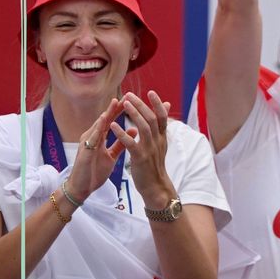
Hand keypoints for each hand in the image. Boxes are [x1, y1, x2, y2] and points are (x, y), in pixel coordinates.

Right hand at [66, 99, 127, 202]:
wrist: (82, 188)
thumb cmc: (94, 171)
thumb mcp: (111, 156)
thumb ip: (120, 143)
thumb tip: (134, 130)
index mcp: (99, 137)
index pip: (112, 121)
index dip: (122, 111)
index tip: (134, 101)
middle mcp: (92, 137)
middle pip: (105, 119)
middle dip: (115, 107)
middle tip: (127, 95)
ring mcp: (87, 143)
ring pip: (97, 126)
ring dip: (106, 114)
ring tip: (116, 103)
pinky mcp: (84, 152)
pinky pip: (91, 139)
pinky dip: (97, 129)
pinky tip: (103, 121)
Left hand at [112, 90, 176, 209]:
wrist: (155, 186)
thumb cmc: (154, 166)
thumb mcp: (160, 146)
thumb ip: (161, 131)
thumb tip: (166, 120)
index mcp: (162, 138)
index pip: (162, 117)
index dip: (157, 104)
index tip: (151, 92)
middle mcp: (158, 141)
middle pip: (152, 118)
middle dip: (141, 105)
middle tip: (130, 95)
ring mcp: (150, 149)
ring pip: (144, 127)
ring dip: (133, 114)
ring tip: (124, 104)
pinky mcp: (140, 158)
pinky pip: (131, 143)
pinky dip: (122, 133)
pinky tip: (113, 126)